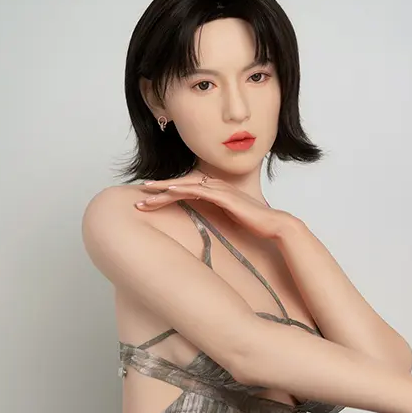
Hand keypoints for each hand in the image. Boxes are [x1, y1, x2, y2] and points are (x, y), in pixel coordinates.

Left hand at [134, 171, 293, 240]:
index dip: (166, 194)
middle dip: (158, 191)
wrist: (273, 225)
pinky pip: (198, 191)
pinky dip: (182, 190)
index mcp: (215, 192)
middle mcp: (215, 187)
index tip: (149, 200)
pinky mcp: (224, 196)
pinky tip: (168, 192)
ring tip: (145, 197)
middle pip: (180, 186)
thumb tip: (203, 226)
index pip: (185, 190)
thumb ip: (216, 217)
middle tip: (138, 197)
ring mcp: (219, 190)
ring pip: (184, 187)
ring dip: (163, 191)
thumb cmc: (253, 224)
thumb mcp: (229, 220)